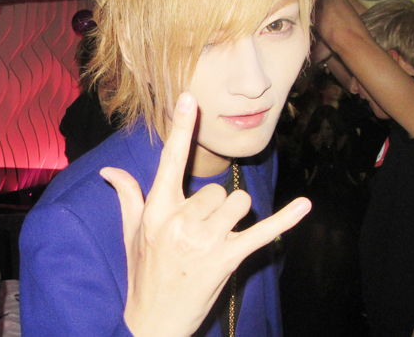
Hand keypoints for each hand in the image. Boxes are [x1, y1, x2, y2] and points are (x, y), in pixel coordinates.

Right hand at [100, 93, 311, 336]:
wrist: (153, 322)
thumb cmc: (142, 272)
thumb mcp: (132, 232)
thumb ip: (127, 195)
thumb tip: (108, 171)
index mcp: (157, 210)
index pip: (170, 160)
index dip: (180, 127)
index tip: (190, 98)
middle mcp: (181, 222)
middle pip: (216, 188)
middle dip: (212, 205)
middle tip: (198, 230)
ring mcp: (206, 242)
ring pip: (238, 203)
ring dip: (233, 215)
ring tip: (217, 236)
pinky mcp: (229, 260)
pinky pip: (264, 233)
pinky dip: (286, 219)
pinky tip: (304, 205)